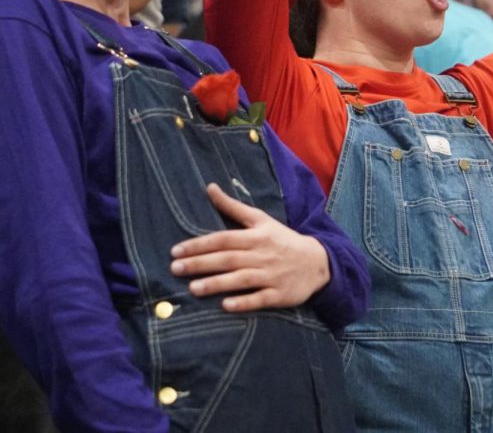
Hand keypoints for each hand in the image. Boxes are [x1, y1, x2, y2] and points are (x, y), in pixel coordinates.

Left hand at [170, 183, 329, 311]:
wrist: (317, 262)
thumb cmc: (283, 240)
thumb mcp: (261, 220)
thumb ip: (233, 207)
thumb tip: (209, 188)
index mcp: (256, 236)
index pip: (223, 239)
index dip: (199, 244)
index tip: (176, 251)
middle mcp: (261, 255)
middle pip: (227, 259)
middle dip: (200, 263)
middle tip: (175, 268)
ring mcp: (271, 276)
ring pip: (240, 279)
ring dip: (217, 284)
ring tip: (193, 288)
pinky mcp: (279, 295)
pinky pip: (259, 299)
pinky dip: (244, 302)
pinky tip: (226, 306)